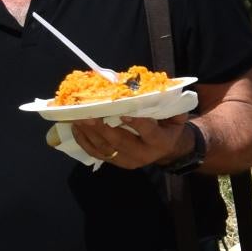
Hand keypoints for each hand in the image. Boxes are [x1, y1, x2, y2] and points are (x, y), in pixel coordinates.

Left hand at [72, 112, 195, 170]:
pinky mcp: (115, 162)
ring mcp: (127, 160)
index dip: (137, 123)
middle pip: (120, 142)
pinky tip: (76, 128)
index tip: (123, 113)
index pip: (148, 132)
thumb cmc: (169, 128)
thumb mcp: (176, 117)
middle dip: (102, 128)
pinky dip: (83, 141)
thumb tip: (156, 88)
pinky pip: (96, 153)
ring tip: (77, 119)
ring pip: (105, 148)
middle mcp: (143, 154)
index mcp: (160, 142)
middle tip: (87, 115)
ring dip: (89, 133)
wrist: (167, 149)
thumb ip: (170, 106)